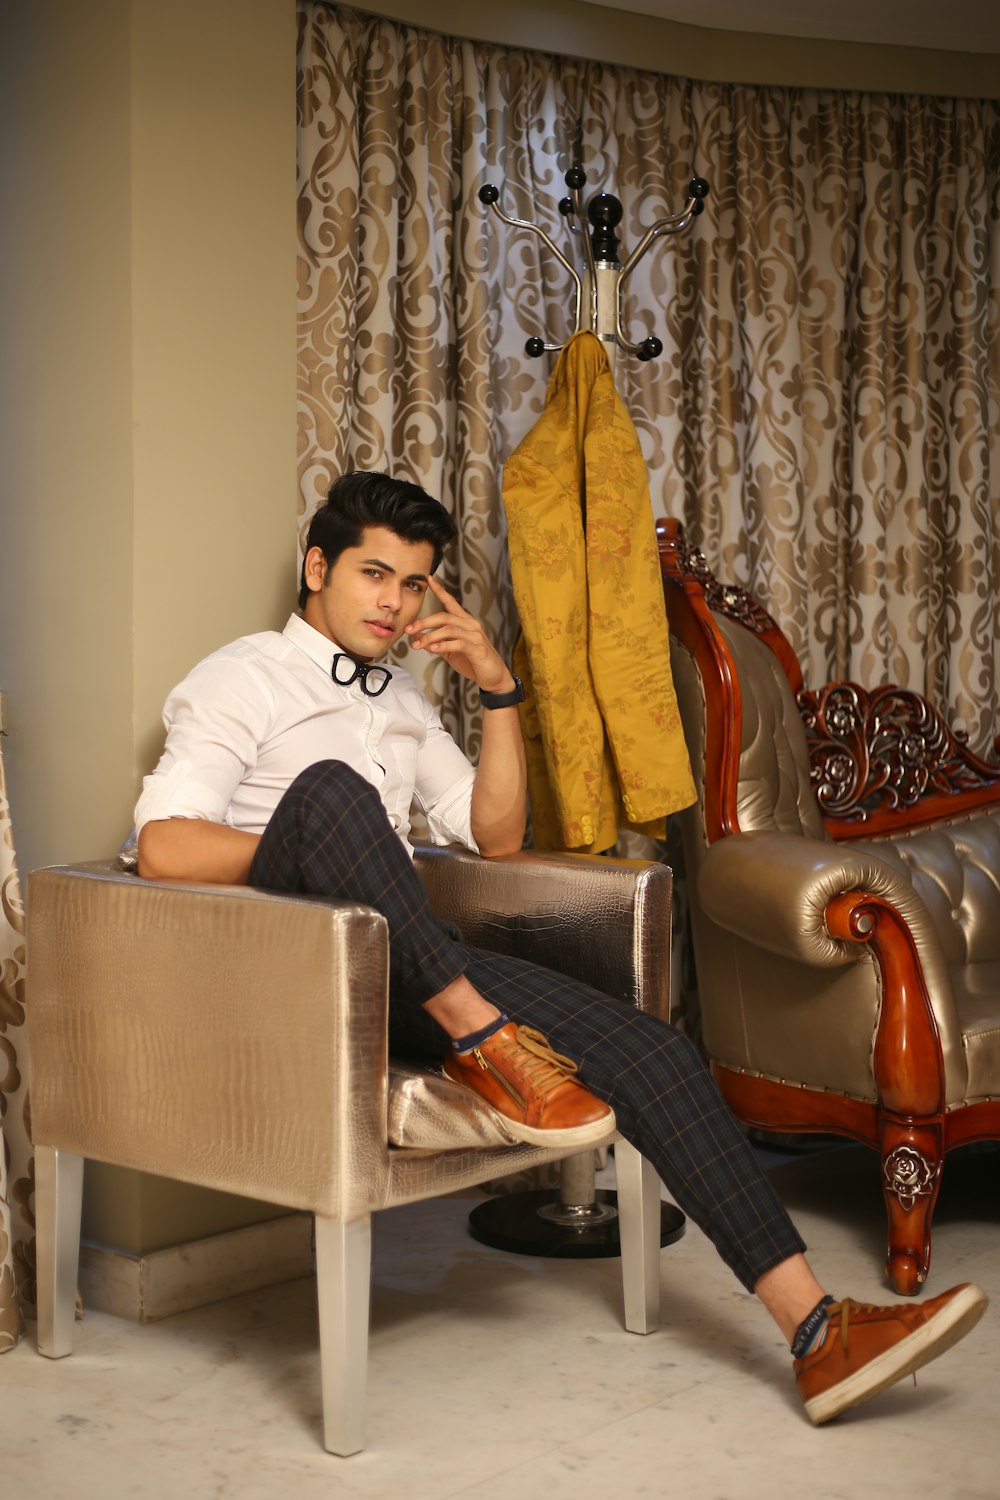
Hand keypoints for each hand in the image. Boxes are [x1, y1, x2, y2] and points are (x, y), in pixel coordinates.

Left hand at [404, 575, 513, 692]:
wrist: (493, 676)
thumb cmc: (473, 661)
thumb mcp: (451, 651)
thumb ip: (438, 643)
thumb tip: (420, 639)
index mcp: (465, 622)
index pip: (451, 602)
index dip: (440, 590)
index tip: (429, 579)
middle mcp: (471, 624)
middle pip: (444, 616)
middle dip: (424, 622)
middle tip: (408, 630)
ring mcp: (475, 636)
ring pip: (449, 629)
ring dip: (430, 636)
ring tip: (417, 645)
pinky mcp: (477, 648)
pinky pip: (458, 643)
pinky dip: (444, 645)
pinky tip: (433, 649)